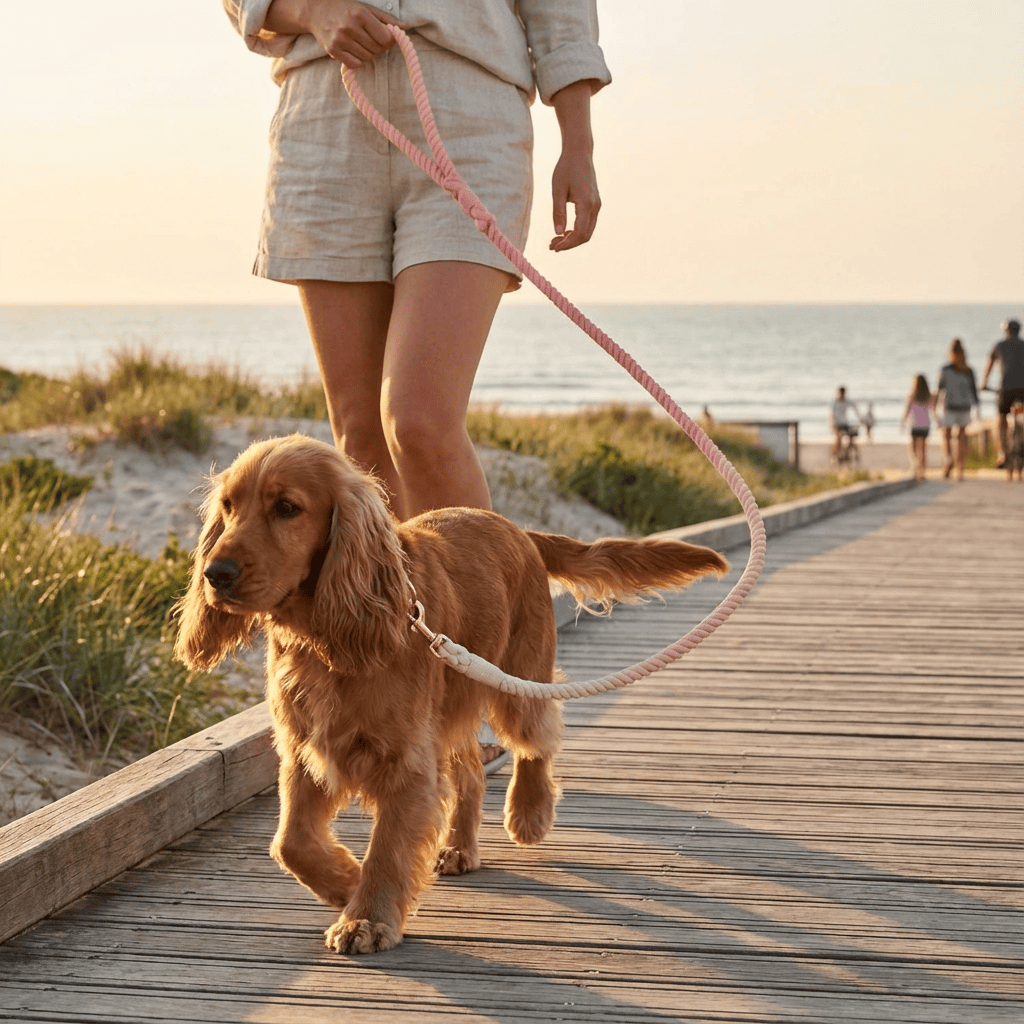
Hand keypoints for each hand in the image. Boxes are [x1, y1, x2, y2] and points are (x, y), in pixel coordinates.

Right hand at [268, 0, 405, 66]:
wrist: (316, 10)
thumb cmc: (345, 8)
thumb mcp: (366, 8)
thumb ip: (387, 19)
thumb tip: (406, 28)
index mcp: (360, 14)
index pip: (386, 38)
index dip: (389, 41)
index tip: (385, 37)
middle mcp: (350, 27)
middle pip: (377, 49)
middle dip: (379, 47)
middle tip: (371, 39)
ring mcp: (340, 40)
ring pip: (367, 58)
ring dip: (368, 53)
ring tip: (361, 42)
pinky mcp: (333, 51)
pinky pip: (356, 64)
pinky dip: (358, 60)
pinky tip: (354, 49)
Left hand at [548, 80, 600, 251]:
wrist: (579, 153)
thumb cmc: (566, 169)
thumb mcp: (557, 191)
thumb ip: (558, 213)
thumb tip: (558, 233)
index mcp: (586, 204)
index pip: (578, 233)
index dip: (566, 244)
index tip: (553, 248)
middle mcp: (595, 207)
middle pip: (585, 236)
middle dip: (569, 244)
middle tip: (552, 246)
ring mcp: (597, 206)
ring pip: (588, 232)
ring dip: (573, 239)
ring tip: (556, 240)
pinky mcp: (595, 204)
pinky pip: (588, 224)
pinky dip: (577, 231)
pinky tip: (565, 231)